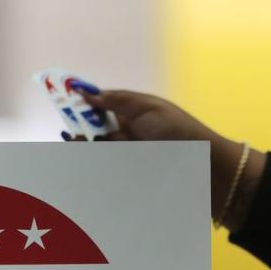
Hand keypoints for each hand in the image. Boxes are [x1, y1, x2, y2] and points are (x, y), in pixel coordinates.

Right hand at [68, 84, 265, 230]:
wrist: (208, 170)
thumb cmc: (182, 133)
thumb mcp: (149, 108)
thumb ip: (117, 100)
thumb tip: (85, 92)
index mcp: (133, 113)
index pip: (99, 107)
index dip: (81, 105)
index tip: (62, 102)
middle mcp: (128, 135)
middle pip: (93, 132)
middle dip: (79, 133)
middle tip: (69, 134)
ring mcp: (130, 157)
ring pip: (98, 152)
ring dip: (85, 149)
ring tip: (76, 146)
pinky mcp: (131, 177)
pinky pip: (108, 172)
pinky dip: (97, 165)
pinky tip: (90, 157)